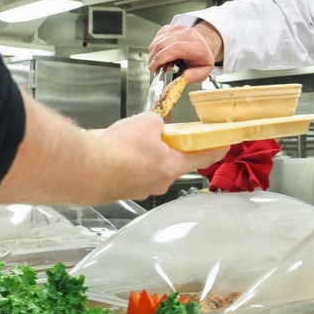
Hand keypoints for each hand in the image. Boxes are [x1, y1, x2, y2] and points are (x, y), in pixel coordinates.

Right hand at [95, 112, 228, 199]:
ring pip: (148, 169)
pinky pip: (128, 174)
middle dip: (165, 149)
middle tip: (156, 136)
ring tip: (127, 142)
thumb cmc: (120, 149)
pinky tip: (115, 153)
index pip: (202, 158)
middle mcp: (159, 182)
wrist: (89, 169)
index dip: (215, 150)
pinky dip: (125, 163)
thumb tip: (155, 125)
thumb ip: (157, 123)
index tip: (224, 146)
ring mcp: (139, 189)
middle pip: (171, 163)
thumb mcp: (146, 122)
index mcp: (172, 166)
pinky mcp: (121, 190)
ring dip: (142, 157)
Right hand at [148, 22, 222, 83]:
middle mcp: (187, 34)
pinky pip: (156, 39)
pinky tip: (162, 55)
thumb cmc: (202, 58)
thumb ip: (189, 78)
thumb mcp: (202, 73)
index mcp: (196, 46)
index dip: (162, 58)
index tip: (156, 68)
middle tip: (155, 70)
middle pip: (163, 44)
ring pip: (157, 42)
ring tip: (161, 64)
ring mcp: (177, 29)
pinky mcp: (170, 28)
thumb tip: (176, 84)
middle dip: (154, 59)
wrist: (204, 45)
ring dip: (153, 55)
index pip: (176, 48)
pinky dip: (155, 49)